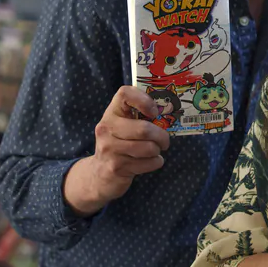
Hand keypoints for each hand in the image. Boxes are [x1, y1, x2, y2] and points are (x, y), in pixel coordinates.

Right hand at [64, 86, 169, 215]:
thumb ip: (139, 116)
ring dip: (158, 151)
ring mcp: (109, 149)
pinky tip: (148, 162)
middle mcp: (106, 129)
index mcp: (111, 113)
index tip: (154, 113)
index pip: (125, 93)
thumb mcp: (123, 126)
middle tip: (164, 141)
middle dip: (162, 137)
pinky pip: (149, 163)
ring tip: (154, 151)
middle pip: (144, 129)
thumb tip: (168, 111)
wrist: (99, 173)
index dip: (144, 100)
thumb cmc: (119, 144)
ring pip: (149, 148)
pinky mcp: (116, 167)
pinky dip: (156, 162)